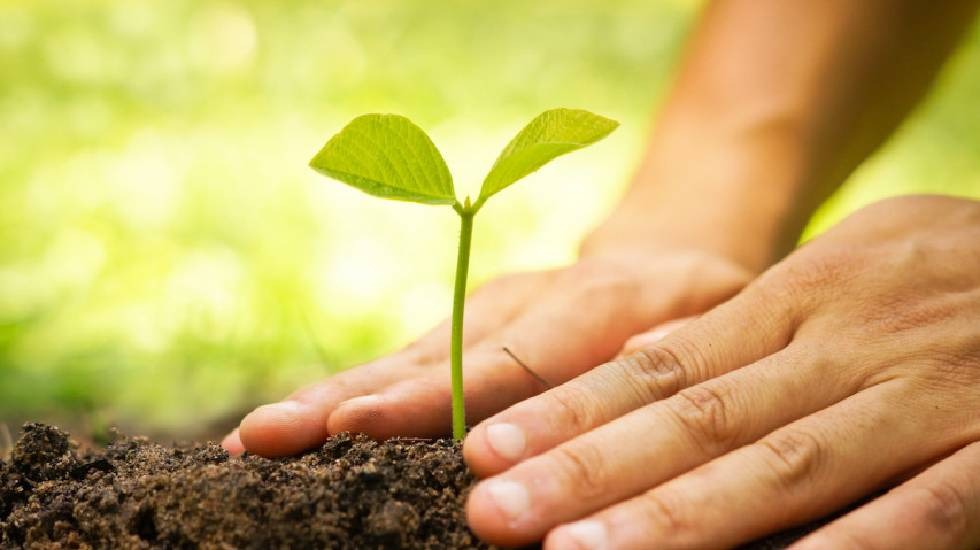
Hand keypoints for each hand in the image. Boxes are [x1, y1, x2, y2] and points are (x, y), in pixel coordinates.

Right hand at [223, 250, 749, 456]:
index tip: (360, 428)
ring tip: (251, 440)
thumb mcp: (720, 314)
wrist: (665, 251)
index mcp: (587, 305)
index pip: (508, 361)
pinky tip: (285, 429)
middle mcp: (519, 304)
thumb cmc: (700, 301)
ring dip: (326, 400)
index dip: (436, 398)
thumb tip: (640, 357)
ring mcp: (485, 312)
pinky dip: (344, 398)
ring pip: (400, 360)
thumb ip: (681, 342)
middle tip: (269, 438)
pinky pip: (402, 364)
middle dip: (349, 403)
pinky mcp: (465, 324)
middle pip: (429, 358)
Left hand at [463, 195, 979, 548]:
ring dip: (674, 516)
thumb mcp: (839, 268)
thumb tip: (641, 368)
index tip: (487, 449)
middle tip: (491, 510)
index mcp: (797, 299)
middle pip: (695, 417)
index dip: (570, 412)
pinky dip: (845, 549)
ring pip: (781, 463)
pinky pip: (919, 512)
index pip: (660, 365)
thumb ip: (745, 326)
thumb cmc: (936, 268)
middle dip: (586, 469)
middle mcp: (841, 346)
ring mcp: (920, 398)